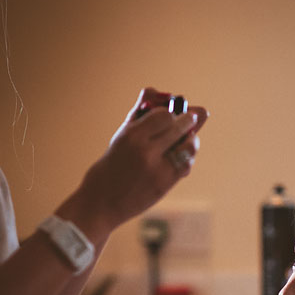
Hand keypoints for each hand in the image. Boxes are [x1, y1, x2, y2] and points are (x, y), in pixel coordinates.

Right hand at [70, 88, 208, 233]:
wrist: (100, 204)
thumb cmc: (109, 168)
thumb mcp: (119, 138)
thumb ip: (139, 115)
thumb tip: (153, 90)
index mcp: (131, 136)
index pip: (164, 114)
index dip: (172, 111)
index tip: (174, 111)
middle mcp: (145, 151)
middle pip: (179, 127)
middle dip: (190, 119)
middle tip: (194, 116)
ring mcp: (157, 169)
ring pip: (188, 146)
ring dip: (192, 139)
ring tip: (189, 137)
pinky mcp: (165, 185)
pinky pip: (185, 165)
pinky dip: (187, 158)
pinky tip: (182, 156)